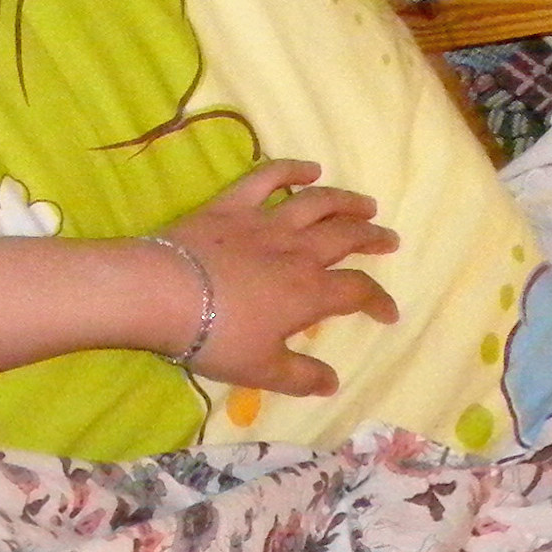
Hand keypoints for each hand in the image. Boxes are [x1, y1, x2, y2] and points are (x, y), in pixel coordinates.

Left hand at [157, 159, 400, 395]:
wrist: (162, 295)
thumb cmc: (215, 337)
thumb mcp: (261, 370)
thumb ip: (300, 377)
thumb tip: (332, 383)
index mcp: (309, 293)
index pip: (357, 292)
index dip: (379, 301)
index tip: (389, 313)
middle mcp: (297, 251)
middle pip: (346, 237)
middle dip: (373, 238)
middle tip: (389, 239)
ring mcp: (265, 222)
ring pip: (317, 203)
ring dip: (345, 201)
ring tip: (365, 204)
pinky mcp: (231, 205)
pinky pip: (267, 178)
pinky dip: (290, 170)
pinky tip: (308, 169)